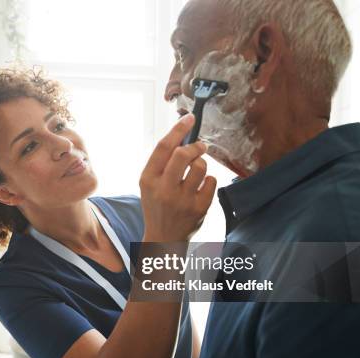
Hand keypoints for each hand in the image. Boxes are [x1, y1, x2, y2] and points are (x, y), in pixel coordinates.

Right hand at [139, 114, 216, 241]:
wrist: (164, 237)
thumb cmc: (157, 204)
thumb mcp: (149, 184)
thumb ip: (162, 162)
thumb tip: (183, 135)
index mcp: (148, 180)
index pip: (163, 148)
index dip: (178, 129)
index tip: (189, 117)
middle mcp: (164, 190)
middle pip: (183, 154)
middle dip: (195, 146)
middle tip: (199, 146)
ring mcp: (182, 200)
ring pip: (200, 167)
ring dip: (202, 163)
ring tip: (197, 170)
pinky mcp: (199, 209)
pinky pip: (211, 181)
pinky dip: (208, 180)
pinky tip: (200, 187)